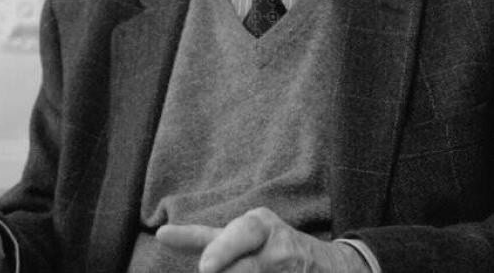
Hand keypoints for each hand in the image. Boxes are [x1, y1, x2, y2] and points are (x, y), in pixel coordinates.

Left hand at [155, 207, 368, 272]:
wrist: (331, 267)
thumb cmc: (272, 247)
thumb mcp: (242, 236)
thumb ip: (205, 239)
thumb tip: (162, 235)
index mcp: (258, 225)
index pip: (240, 235)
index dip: (222, 251)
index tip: (205, 268)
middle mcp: (276, 246)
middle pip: (241, 269)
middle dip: (223, 270)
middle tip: (209, 272)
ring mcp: (288, 268)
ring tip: (252, 270)